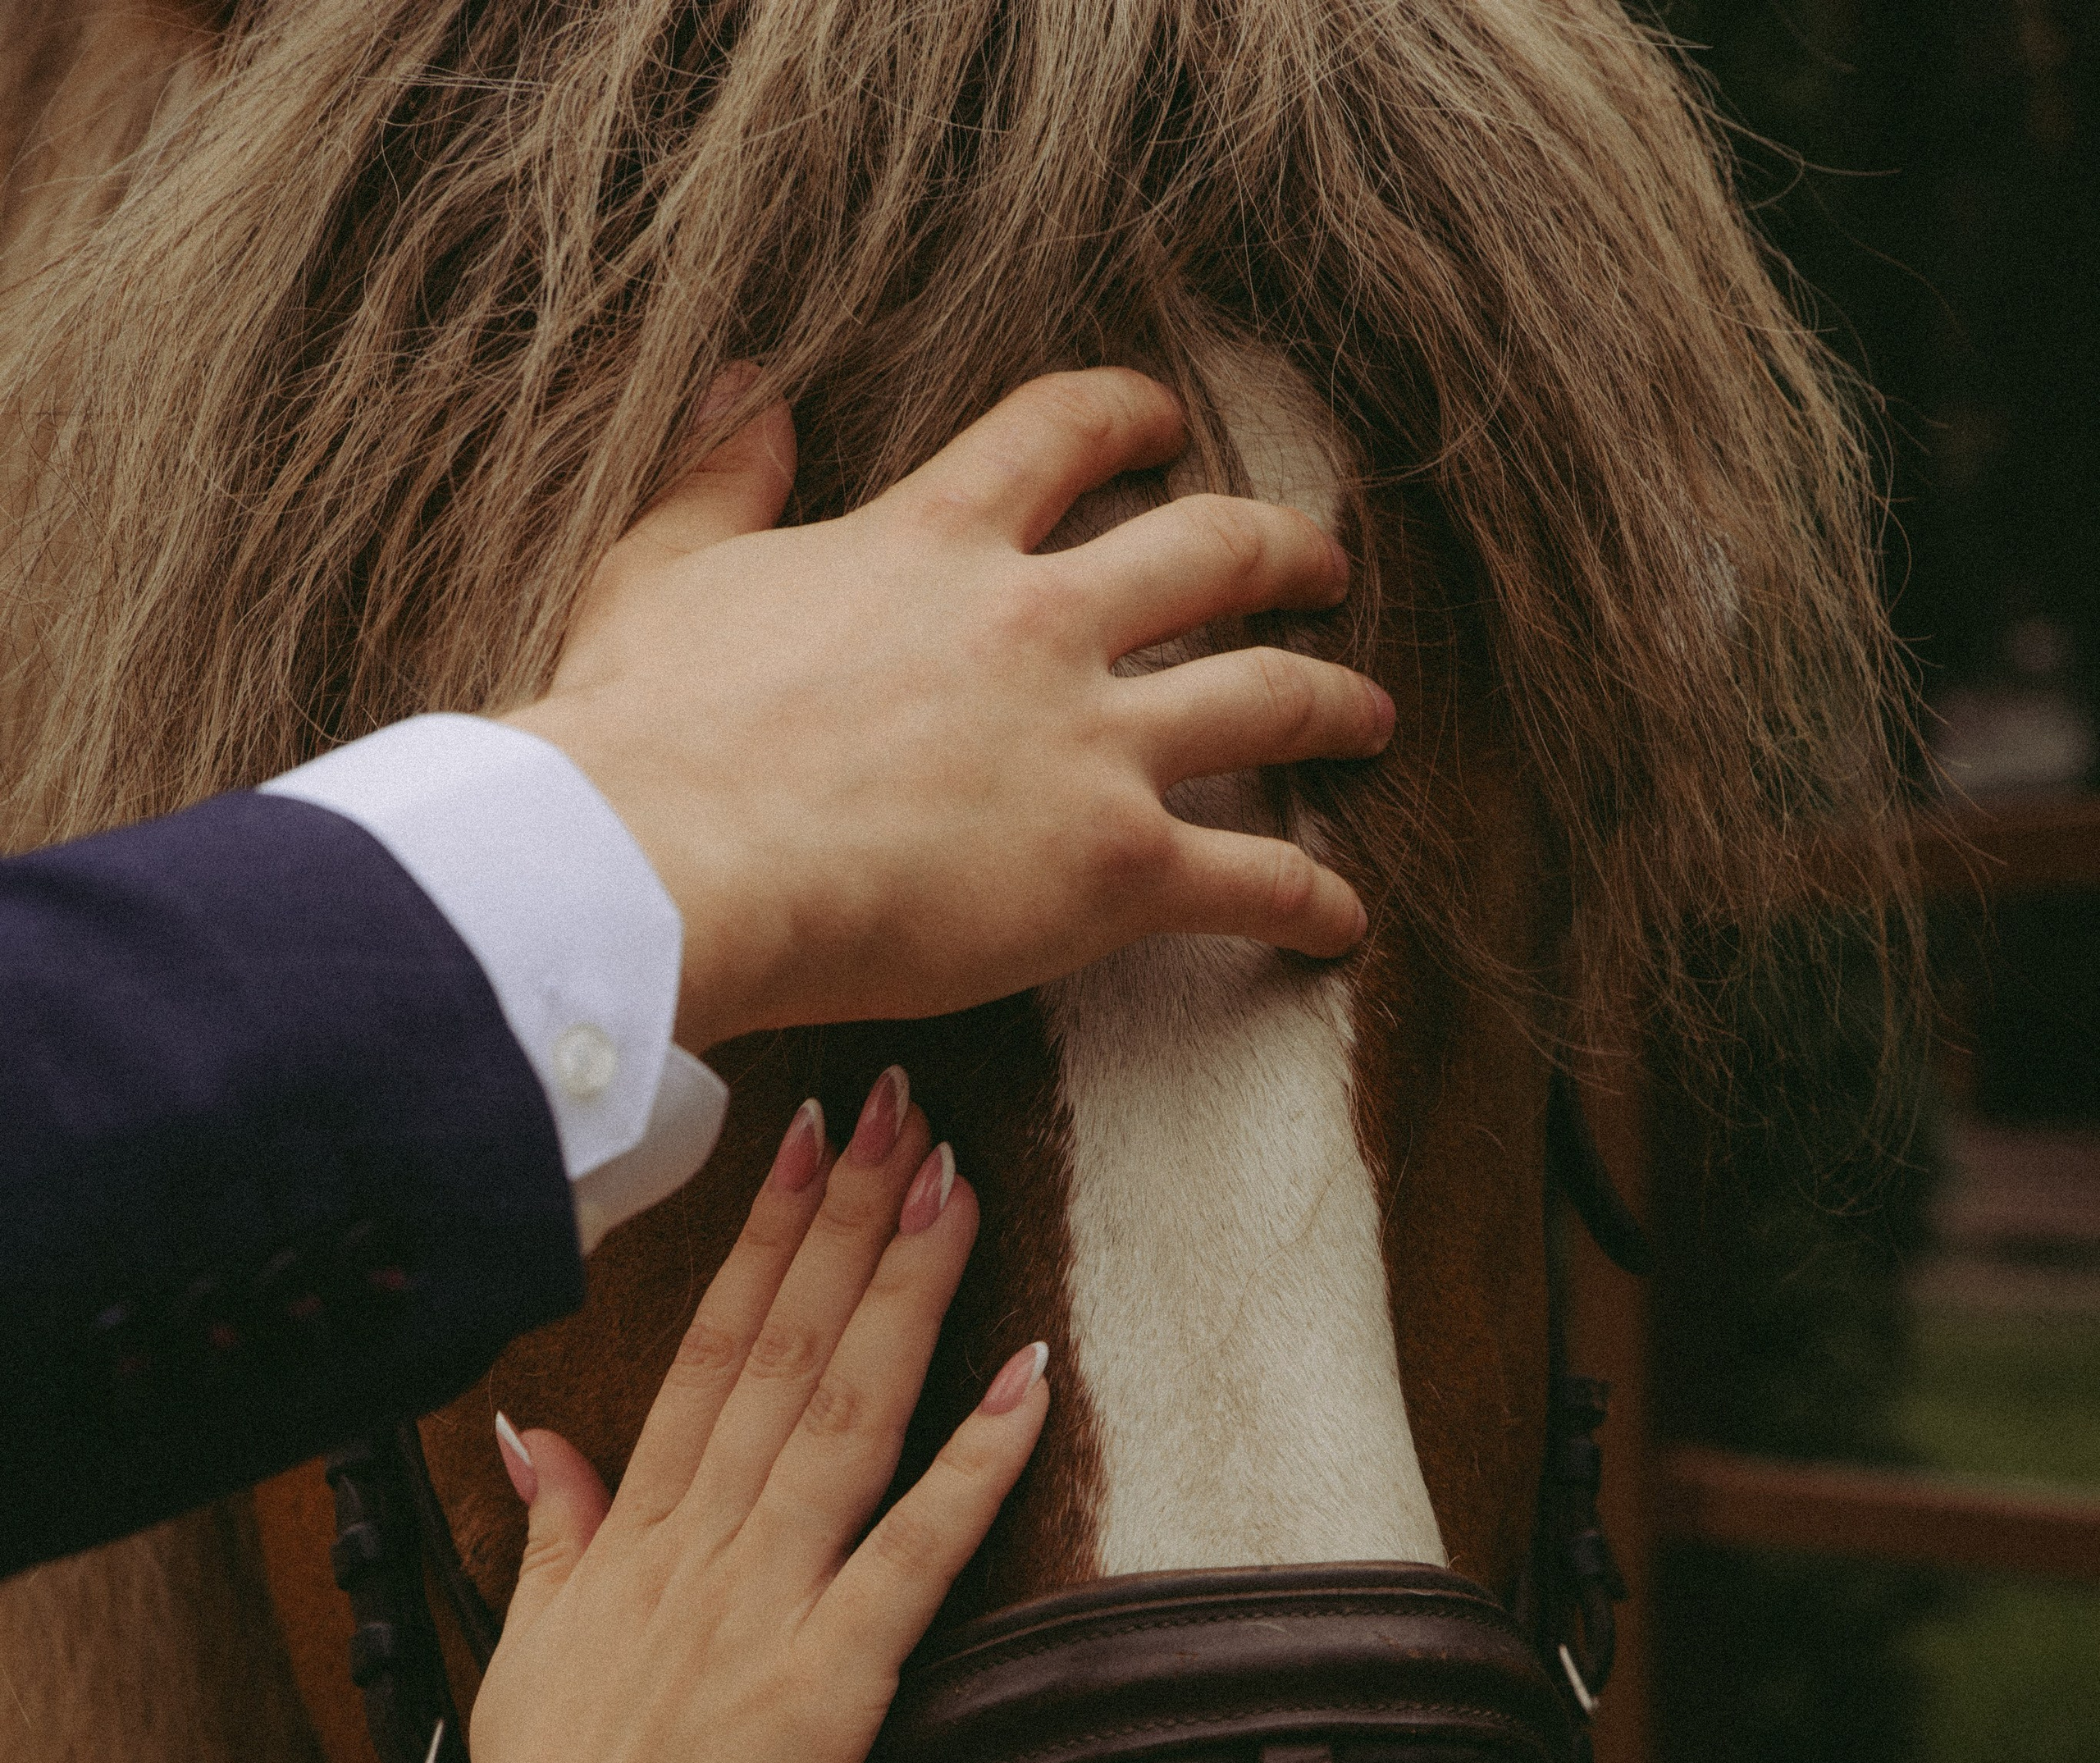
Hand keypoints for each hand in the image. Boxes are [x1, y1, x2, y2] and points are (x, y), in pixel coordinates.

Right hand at [442, 1070, 1041, 1762]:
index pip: (708, 1350)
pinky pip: (912, 1549)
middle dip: (847, 1217)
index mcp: (634, 1539)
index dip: (767, 1236)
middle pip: (784, 1350)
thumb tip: (534, 1436)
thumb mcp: (530, 1658)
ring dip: (905, 1291)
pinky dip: (972, 1462)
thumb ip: (553, 1535)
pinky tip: (1026, 1374)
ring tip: (955, 1182)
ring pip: (844, 1413)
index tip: (805, 1137)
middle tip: (900, 1104)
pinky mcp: (827, 1683)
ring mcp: (763, 1607)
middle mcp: (699, 1548)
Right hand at [502, 367, 1391, 1049]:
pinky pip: (1252, 879)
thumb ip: (721, 477)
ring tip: (1371, 717)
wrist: (669, 860)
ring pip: (1266, 699)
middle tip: (1321, 562)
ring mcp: (1091, 744)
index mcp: (937, 540)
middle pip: (1210, 552)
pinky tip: (1345, 921)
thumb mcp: (664, 566)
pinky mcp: (1114, 866)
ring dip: (1334, 704)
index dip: (1130, 417)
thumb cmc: (647, 732)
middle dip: (1281, 551)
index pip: (1065, 436)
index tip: (1166, 424)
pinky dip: (1310, 901)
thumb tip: (747, 392)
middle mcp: (1040, 622)